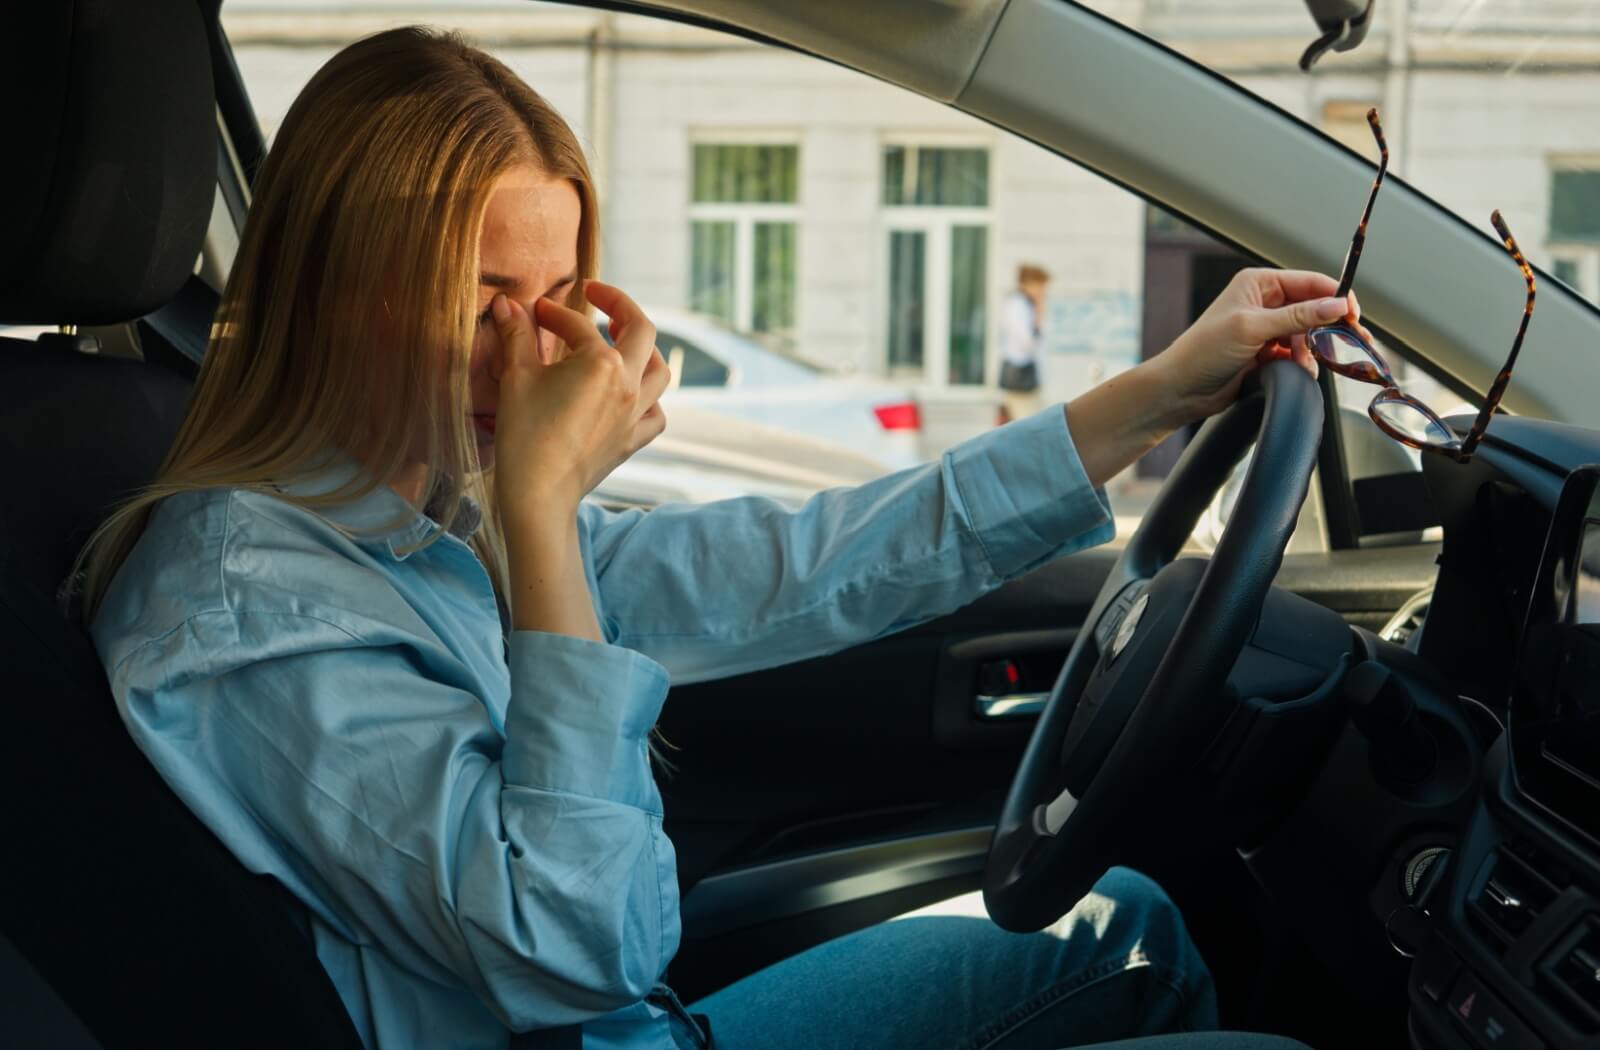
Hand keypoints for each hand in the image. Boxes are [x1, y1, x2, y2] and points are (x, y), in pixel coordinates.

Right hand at [489, 280, 669, 518]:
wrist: (539, 492)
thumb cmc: (525, 433)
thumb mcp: (516, 377)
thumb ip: (517, 336)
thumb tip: (507, 305)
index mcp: (602, 362)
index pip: (579, 326)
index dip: (554, 314)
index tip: (536, 312)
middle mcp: (629, 384)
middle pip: (642, 331)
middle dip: (620, 307)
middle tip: (598, 297)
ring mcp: (636, 414)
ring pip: (660, 371)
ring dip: (645, 350)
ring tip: (623, 341)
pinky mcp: (634, 440)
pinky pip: (657, 413)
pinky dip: (651, 399)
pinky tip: (634, 395)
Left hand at [1148, 268, 1370, 427]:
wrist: (1181, 389)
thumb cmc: (1204, 351)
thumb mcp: (1253, 328)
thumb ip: (1298, 316)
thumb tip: (1336, 305)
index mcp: (1259, 283)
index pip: (1310, 282)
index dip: (1335, 296)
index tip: (1354, 316)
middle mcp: (1263, 302)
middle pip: (1313, 309)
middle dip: (1329, 327)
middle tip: (1352, 342)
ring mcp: (1265, 328)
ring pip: (1307, 335)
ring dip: (1312, 350)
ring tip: (1307, 364)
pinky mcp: (1265, 353)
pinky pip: (1296, 354)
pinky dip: (1301, 363)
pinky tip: (1299, 372)